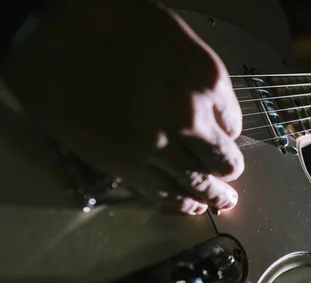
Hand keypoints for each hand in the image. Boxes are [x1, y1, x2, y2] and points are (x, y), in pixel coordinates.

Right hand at [1, 0, 242, 214]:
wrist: (48, 35)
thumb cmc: (106, 21)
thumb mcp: (170, 35)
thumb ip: (194, 73)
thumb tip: (205, 103)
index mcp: (207, 79)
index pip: (234, 122)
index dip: (228, 132)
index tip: (224, 137)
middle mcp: (192, 116)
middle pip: (222, 159)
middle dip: (227, 170)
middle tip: (229, 180)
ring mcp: (160, 144)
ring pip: (198, 182)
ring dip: (212, 195)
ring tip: (221, 202)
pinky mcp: (127, 165)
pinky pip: (163, 192)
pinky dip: (180, 203)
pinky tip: (189, 206)